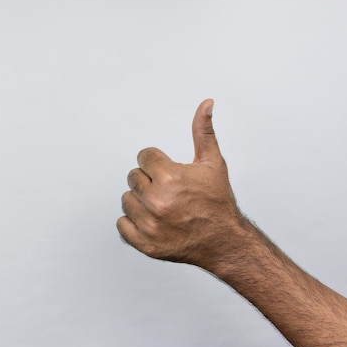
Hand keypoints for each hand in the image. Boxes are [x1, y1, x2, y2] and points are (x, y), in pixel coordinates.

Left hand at [117, 99, 252, 272]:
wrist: (224, 241)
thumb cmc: (218, 203)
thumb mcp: (212, 163)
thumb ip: (203, 132)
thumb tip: (206, 104)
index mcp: (170, 177)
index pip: (143, 157)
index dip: (157, 163)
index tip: (168, 172)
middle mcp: (157, 201)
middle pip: (133, 177)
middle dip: (149, 181)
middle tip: (168, 191)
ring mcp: (149, 224)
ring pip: (126, 199)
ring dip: (140, 201)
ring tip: (162, 206)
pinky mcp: (144, 243)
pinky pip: (122, 224)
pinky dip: (133, 223)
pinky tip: (152, 220)